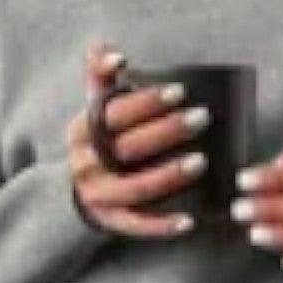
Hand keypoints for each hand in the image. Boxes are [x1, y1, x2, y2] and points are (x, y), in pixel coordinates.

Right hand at [68, 42, 212, 239]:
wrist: (80, 186)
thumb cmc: (100, 137)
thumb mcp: (94, 105)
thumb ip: (100, 74)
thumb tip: (116, 57)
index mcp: (82, 130)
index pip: (113, 114)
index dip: (146, 102)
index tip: (180, 91)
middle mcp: (86, 164)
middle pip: (127, 149)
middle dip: (167, 132)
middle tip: (202, 117)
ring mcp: (98, 196)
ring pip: (134, 189)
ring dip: (169, 176)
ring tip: (202, 162)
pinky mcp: (111, 221)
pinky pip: (138, 226)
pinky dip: (163, 226)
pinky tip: (190, 221)